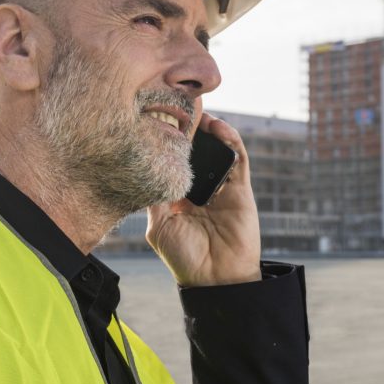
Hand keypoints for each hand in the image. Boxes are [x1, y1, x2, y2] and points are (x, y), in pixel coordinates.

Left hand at [146, 113, 261, 286]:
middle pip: (195, 150)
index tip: (156, 116)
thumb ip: (154, 196)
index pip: (173, 161)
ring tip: (197, 109)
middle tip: (178, 103)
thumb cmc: (185, 259)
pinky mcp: (240, 189)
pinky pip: (237, 158)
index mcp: (178, 197)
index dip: (168, 140)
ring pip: (217, 149)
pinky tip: (218, 127)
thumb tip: (143, 164)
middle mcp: (199, 189)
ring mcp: (221, 187)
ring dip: (209, 128)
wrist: (217, 280)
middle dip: (188, 127)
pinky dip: (230, 140)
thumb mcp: (159, 226)